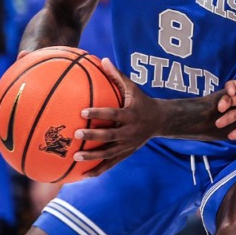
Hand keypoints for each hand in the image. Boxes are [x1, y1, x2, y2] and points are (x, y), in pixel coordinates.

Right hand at [0, 50, 29, 151]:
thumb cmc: (36, 75)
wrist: (42, 84)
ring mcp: (11, 119)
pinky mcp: (20, 129)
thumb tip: (24, 52)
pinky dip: (16, 146)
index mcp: (5, 95)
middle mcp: (5, 108)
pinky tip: (19, 154)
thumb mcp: (34, 66)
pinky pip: (17, 139)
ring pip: (0, 131)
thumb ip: (28, 60)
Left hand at [70, 58, 162, 176]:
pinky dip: (97, 170)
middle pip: (110, 135)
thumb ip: (117, 76)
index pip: (113, 115)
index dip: (99, 114)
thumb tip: (102, 59)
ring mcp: (127, 145)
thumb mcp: (132, 88)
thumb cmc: (141, 101)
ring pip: (108, 153)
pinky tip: (82, 175)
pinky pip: (110, 164)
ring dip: (92, 156)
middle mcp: (129, 131)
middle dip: (93, 136)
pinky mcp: (126, 154)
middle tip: (77, 134)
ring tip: (75, 157)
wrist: (159, 121)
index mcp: (130, 115)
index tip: (83, 112)